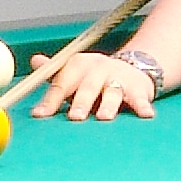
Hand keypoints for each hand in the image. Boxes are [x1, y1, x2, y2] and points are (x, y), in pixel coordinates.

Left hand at [31, 50, 155, 120]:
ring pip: (112, 92)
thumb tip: (34, 62)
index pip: (62, 83)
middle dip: (81, 102)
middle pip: (87, 87)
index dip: (51, 100)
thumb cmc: (94, 77)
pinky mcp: (138, 89)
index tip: (41, 114)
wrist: (132, 67)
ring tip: (104, 117)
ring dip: (108, 105)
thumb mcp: (73, 72)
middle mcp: (98, 69)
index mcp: (78, 65)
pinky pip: (140, 99)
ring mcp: (118, 78)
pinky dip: (143, 106)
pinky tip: (145, 115)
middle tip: (75, 117)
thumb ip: (53, 73)